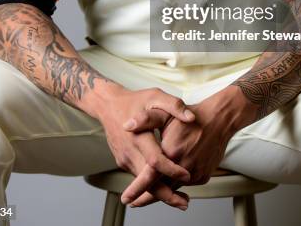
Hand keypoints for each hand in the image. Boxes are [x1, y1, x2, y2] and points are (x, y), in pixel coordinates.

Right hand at [95, 83, 195, 209]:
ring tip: (181, 200)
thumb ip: (174, 105)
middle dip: (167, 194)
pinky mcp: (123, 162)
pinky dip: (152, 185)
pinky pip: (139, 177)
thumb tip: (191, 118)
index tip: (187, 175)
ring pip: (142, 183)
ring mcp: (125, 159)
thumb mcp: (156, 96)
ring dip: (160, 193)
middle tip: (185, 203)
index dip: (171, 169)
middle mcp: (130, 151)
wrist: (109, 105)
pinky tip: (166, 186)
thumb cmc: (135, 100)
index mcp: (139, 135)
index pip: (155, 159)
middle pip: (147, 180)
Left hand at [120, 86, 243, 206]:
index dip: (136, 189)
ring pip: (174, 187)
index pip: (150, 177)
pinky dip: (178, 182)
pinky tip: (173, 174)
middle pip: (161, 188)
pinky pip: (187, 184)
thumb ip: (145, 120)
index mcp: (171, 151)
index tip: (127, 199)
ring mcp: (195, 173)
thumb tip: (127, 126)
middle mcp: (184, 166)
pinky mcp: (203, 176)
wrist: (219, 119)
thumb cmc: (192, 115)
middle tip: (134, 201)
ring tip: (151, 189)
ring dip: (163, 189)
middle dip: (146, 197)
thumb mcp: (166, 113)